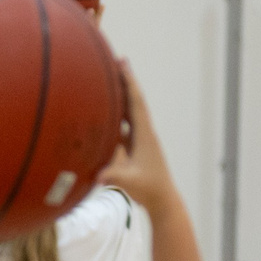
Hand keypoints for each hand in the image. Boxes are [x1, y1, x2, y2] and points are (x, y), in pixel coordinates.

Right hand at [97, 66, 172, 210]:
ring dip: (117, 96)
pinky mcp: (133, 148)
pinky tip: (103, 112)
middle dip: (123, 81)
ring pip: (127, 112)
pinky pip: (121, 126)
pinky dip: (113, 115)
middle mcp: (143, 133)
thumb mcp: (130, 182)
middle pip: (131, 101)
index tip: (121, 64)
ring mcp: (139, 140)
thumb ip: (115, 176)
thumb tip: (99, 175)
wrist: (162, 198)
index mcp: (144, 135)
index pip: (135, 103)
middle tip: (114, 61)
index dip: (128, 82)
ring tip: (106, 81)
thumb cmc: (148, 189)